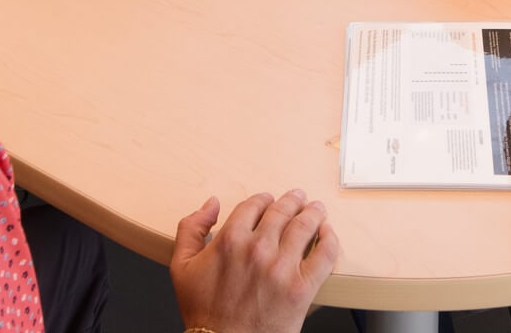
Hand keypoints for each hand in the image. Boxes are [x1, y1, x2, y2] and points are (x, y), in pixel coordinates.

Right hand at [169, 191, 340, 332]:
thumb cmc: (204, 312)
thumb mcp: (181, 267)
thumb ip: (191, 229)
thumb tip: (210, 204)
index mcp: (230, 239)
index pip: (254, 205)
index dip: (263, 199)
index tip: (268, 199)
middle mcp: (258, 248)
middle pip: (282, 211)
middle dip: (292, 201)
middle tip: (299, 198)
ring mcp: (282, 267)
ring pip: (305, 227)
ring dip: (313, 213)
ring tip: (316, 210)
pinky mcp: (301, 287)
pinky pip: (324, 255)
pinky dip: (329, 239)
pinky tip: (328, 233)